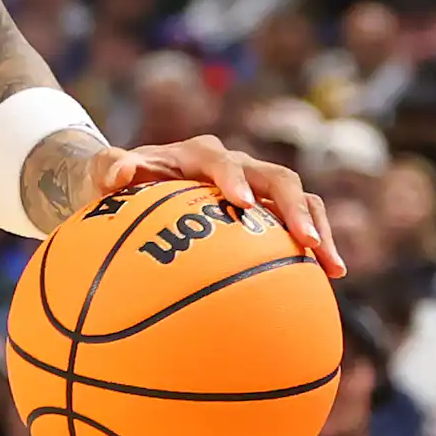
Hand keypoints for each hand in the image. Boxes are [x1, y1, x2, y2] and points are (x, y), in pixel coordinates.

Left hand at [64, 134, 345, 277]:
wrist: (131, 189)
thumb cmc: (114, 184)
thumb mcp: (103, 174)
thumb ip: (108, 168)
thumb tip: (117, 171)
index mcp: (199, 155)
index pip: (221, 162)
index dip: (234, 179)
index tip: (243, 205)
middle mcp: (236, 168)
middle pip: (277, 178)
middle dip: (294, 208)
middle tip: (307, 240)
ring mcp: (256, 189)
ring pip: (300, 200)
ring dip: (318, 229)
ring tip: (332, 266)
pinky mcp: (267, 213)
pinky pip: (297, 227)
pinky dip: (314, 249)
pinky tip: (329, 279)